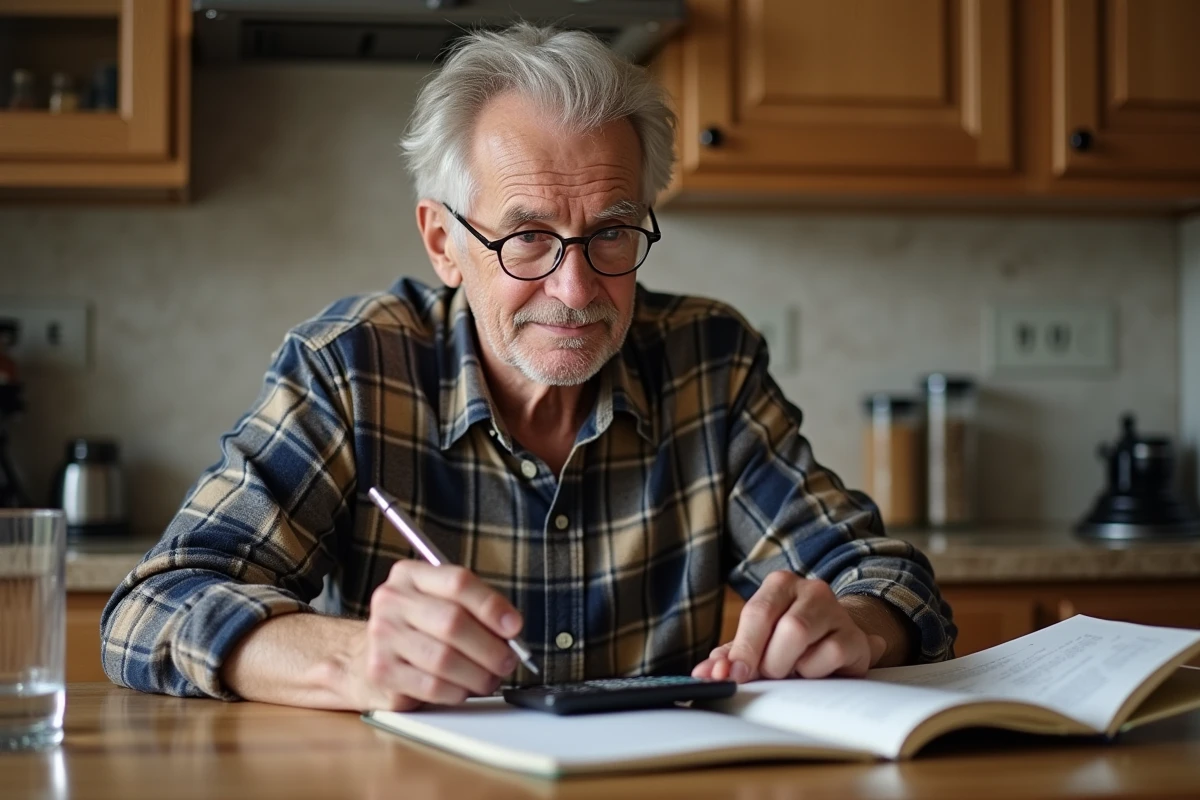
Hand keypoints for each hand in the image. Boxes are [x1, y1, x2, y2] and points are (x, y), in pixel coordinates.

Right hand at [343, 561, 523, 710]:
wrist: (361, 658)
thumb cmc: (415, 630)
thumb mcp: (439, 604)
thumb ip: (474, 610)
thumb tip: (511, 632)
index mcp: (410, 576)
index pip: (458, 582)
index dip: (492, 605)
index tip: (514, 626)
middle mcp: (391, 601)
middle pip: (453, 622)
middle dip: (490, 647)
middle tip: (507, 661)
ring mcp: (382, 637)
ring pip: (445, 659)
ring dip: (477, 674)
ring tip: (488, 679)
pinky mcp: (381, 672)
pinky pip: (432, 686)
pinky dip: (457, 691)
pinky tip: (462, 689)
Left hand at [692, 572, 886, 682]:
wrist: (833, 642)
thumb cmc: (785, 644)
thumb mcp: (755, 646)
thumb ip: (729, 657)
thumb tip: (706, 673)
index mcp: (780, 585)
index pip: (757, 614)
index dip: (743, 649)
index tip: (732, 676)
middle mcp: (811, 589)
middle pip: (786, 626)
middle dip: (770, 661)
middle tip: (768, 674)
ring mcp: (837, 611)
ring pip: (805, 636)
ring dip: (791, 665)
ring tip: (791, 670)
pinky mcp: (856, 638)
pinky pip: (832, 654)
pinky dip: (816, 671)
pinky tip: (815, 670)